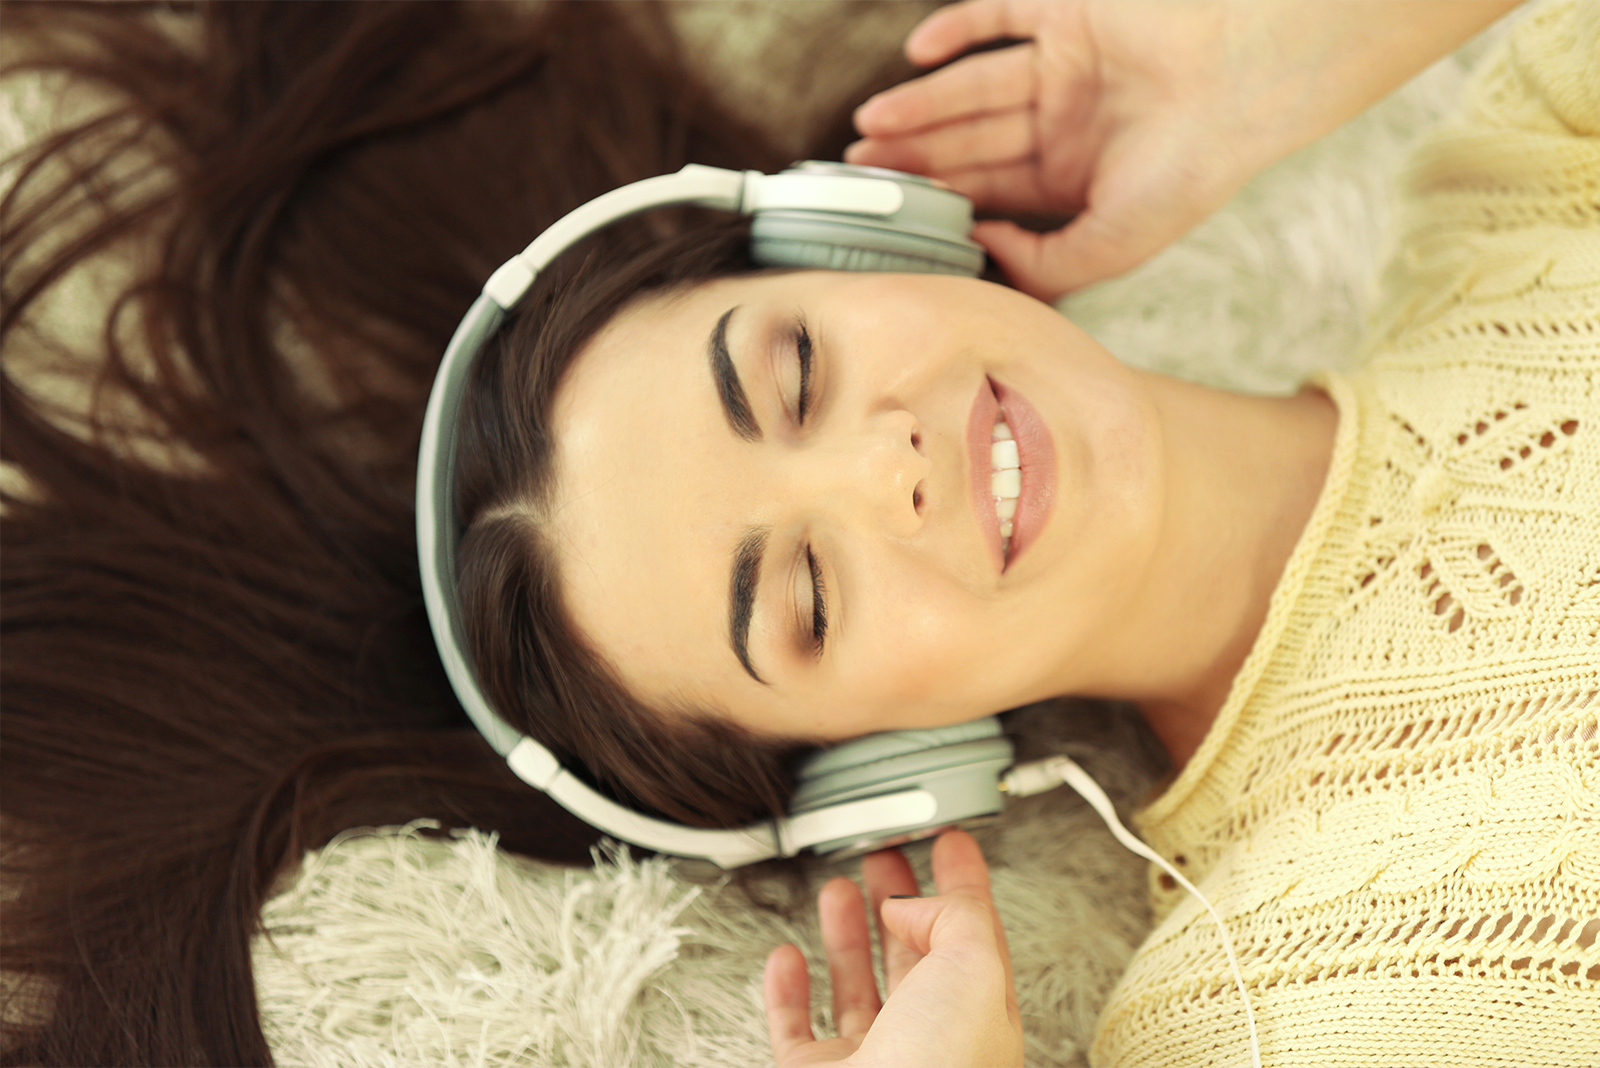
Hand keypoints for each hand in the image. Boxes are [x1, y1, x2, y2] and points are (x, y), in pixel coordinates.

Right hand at [764, 829, 1022, 1067]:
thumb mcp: (974, 968)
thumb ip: (954, 918)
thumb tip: (913, 904)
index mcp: (977, 1013)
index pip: (972, 932)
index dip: (962, 881)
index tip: (950, 841)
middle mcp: (927, 1039)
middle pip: (913, 953)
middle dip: (899, 898)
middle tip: (885, 855)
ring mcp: (871, 1061)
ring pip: (857, 986)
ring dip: (845, 933)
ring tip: (839, 890)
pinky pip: (797, 1028)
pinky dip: (787, 989)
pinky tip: (787, 957)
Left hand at [848, 0, 1518, 298]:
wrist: (1248, 83)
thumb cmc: (1191, 170)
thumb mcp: (1112, 243)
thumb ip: (1044, 263)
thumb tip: (979, 249)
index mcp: (1074, 176)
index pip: (992, 189)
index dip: (940, 200)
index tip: (890, 215)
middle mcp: (1064, 121)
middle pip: (972, 139)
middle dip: (917, 156)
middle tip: (859, 172)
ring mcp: (1065, 62)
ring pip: (973, 84)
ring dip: (920, 103)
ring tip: (870, 125)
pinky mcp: (1069, 9)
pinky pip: (998, 14)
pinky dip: (956, 29)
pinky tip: (918, 55)